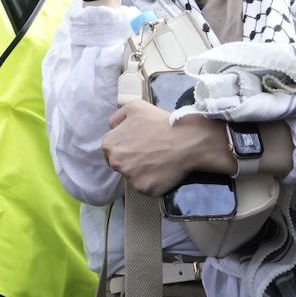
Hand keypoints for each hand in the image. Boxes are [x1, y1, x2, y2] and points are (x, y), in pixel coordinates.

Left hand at [101, 101, 230, 195]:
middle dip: (131, 159)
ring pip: (132, 176)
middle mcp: (116, 163)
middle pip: (120, 164)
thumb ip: (117, 117)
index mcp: (110, 144)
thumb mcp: (134, 107)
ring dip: (142, 171)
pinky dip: (153, 181)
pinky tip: (162, 170)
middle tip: (149, 151)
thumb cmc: (159, 122)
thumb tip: (112, 128)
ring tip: (158, 159)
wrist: (185, 140)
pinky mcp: (144, 189)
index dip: (126, 145)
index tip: (139, 143)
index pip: (112, 149)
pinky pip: (145, 187)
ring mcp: (130, 178)